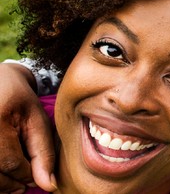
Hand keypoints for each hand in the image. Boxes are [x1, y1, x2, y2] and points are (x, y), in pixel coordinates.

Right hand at [0, 63, 55, 192]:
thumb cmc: (19, 101)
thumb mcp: (37, 121)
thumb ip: (43, 153)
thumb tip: (48, 186)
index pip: (11, 163)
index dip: (26, 176)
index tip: (35, 178)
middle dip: (10, 184)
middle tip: (22, 186)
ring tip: (11, 181)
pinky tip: (0, 172)